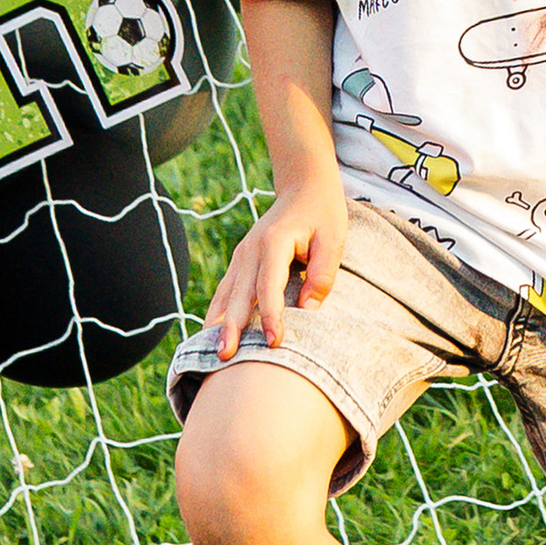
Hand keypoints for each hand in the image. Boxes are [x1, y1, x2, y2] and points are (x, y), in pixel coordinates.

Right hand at [201, 175, 349, 356]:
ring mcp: (241, 255)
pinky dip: (217, 314)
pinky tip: (212, 337)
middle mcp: (250, 249)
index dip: (270, 316)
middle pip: (238, 295)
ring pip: (225, 295)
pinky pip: (224, 292)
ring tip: (213, 355)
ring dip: (217, 325)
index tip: (274, 343)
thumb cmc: (322, 213)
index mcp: (273, 242)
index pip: (268, 286)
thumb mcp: (333, 238)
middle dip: (232, 328)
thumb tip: (308, 310)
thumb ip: (322, 274)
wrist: (303, 187)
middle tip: (226, 357)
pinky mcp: (239, 262)